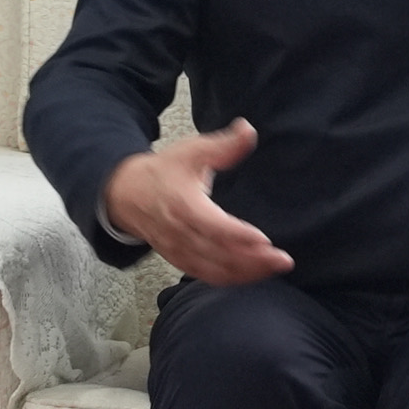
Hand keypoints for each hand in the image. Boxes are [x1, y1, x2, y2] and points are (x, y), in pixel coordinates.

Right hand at [100, 119, 293, 284]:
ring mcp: (178, 250)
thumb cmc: (163, 171)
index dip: (236, 235)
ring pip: (213, 269)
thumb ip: (223, 145)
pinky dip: (231, 279)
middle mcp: (179, 232)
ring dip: (246, 273)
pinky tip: (256, 275)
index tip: (263, 239)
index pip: (211, 225)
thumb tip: (249, 129)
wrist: (125, 195)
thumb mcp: (191, 151)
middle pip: (216, 253)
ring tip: (276, 267)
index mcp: (182, 205)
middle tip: (283, 260)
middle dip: (251, 260)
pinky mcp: (180, 260)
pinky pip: (206, 276)